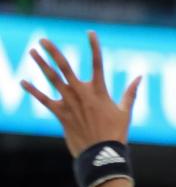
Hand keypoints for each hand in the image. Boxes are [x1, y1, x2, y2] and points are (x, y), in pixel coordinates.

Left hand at [22, 32, 140, 156]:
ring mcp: (69, 103)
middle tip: (43, 39)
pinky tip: (23, 81)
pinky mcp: (61, 114)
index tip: (90, 32)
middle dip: (53, 52)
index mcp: (99, 91)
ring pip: (52, 79)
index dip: (94, 46)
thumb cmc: (116, 134)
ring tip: (32, 52)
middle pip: (65, 67)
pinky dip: (33, 90)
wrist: (101, 154)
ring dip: (41, 64)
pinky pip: (43, 100)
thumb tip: (140, 77)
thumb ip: (130, 93)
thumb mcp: (126, 112)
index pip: (97, 63)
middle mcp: (82, 93)